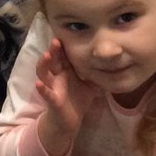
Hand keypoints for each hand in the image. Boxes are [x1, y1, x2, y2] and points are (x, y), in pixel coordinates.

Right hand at [35, 38, 96, 155]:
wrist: (69, 121)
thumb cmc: (78, 99)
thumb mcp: (91, 85)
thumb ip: (99, 74)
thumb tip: (117, 63)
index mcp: (66, 70)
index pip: (63, 54)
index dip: (63, 45)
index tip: (66, 34)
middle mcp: (57, 76)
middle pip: (52, 59)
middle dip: (53, 50)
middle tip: (57, 40)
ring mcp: (52, 87)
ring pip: (43, 72)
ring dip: (43, 64)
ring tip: (46, 55)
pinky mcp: (52, 100)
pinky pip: (46, 93)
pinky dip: (42, 89)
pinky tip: (38, 84)